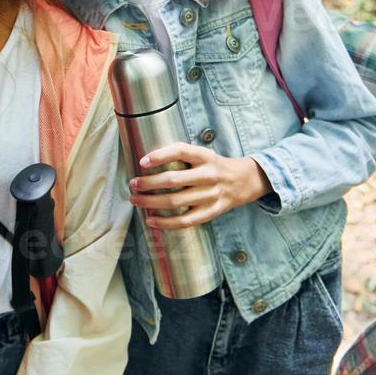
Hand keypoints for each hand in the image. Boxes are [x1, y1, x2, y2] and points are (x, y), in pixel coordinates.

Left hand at [130, 143, 272, 228]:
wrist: (243, 181)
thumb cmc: (213, 166)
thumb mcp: (202, 154)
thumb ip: (181, 156)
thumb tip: (146, 163)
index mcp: (205, 156)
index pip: (181, 151)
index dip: (160, 156)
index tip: (142, 162)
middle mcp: (209, 175)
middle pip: (173, 180)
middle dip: (148, 183)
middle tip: (133, 184)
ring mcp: (211, 195)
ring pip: (175, 202)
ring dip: (151, 202)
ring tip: (135, 200)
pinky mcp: (211, 212)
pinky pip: (185, 220)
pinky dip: (165, 223)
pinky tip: (150, 221)